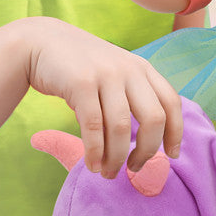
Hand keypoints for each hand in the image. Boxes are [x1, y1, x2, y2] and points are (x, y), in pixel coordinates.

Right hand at [24, 17, 181, 178]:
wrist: (39, 42)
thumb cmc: (78, 65)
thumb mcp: (113, 71)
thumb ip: (132, 93)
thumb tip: (149, 139)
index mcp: (141, 67)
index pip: (171, 103)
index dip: (176, 132)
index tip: (172, 156)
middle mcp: (128, 69)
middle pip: (153, 119)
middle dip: (147, 151)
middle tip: (135, 169)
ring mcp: (105, 74)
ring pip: (121, 128)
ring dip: (116, 158)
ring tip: (108, 173)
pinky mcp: (81, 83)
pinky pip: (93, 126)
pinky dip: (95, 152)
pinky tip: (92, 165)